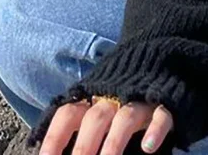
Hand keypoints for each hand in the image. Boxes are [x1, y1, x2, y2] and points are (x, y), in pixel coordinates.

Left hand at [39, 97, 173, 154]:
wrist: (160, 60)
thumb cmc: (120, 96)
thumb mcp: (96, 106)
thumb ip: (77, 124)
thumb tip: (41, 143)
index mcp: (92, 97)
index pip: (67, 115)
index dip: (53, 137)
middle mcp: (112, 97)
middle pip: (95, 118)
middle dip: (84, 147)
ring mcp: (140, 99)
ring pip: (125, 118)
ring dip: (114, 142)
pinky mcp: (166, 103)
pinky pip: (161, 114)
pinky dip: (155, 130)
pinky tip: (148, 147)